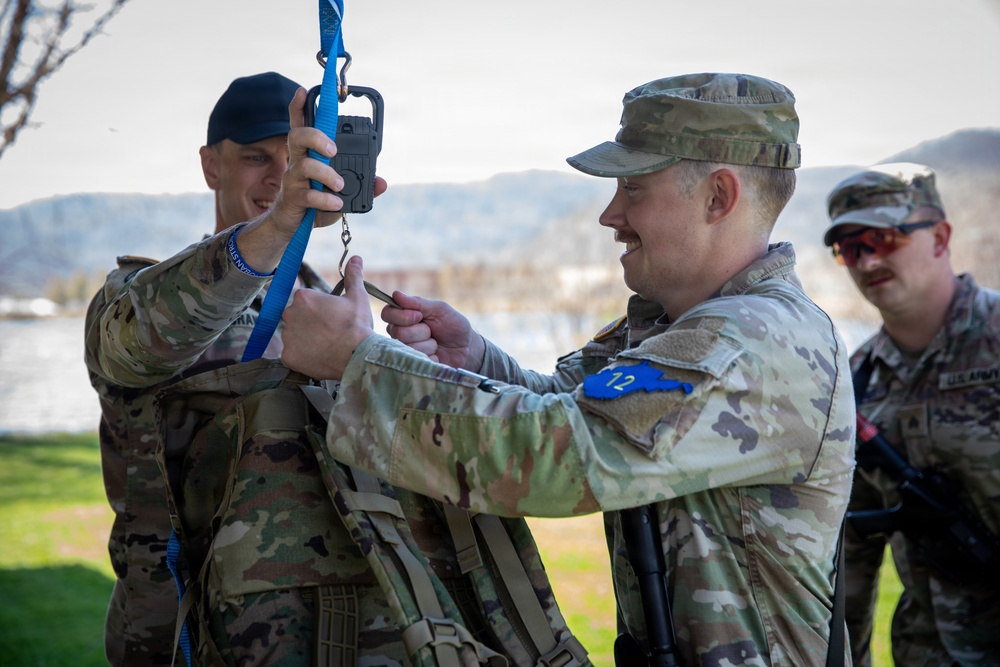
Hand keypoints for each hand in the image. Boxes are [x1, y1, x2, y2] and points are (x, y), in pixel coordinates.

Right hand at [235, 88, 388, 270]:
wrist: (294, 227)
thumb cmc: (316, 203)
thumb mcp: (342, 192)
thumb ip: (363, 186)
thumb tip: (382, 182)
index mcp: (308, 154)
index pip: (300, 125)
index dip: (299, 106)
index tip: (303, 90)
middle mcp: (297, 162)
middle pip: (297, 136)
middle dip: (316, 137)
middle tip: (333, 149)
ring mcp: (293, 179)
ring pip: (304, 165)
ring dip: (326, 173)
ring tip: (340, 185)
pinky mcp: (293, 198)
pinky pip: (308, 194)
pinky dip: (326, 199)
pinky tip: (337, 203)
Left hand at [280, 255, 375, 379]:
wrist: (356, 355)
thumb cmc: (357, 325)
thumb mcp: (358, 297)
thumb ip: (352, 276)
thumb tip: (355, 258)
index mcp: (303, 297)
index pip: (304, 300)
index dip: (318, 309)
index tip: (331, 317)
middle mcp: (290, 314)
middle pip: (295, 317)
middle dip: (308, 322)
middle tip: (328, 331)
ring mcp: (287, 337)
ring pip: (293, 335)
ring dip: (304, 339)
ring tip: (325, 345)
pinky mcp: (287, 356)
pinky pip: (291, 354)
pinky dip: (302, 356)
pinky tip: (318, 356)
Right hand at [381, 292, 483, 369]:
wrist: (467, 348)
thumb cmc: (452, 325)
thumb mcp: (439, 310)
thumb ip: (418, 303)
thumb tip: (396, 294)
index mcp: (403, 317)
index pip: (387, 314)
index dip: (402, 316)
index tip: (419, 316)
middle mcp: (399, 334)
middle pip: (398, 332)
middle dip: (421, 331)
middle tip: (432, 331)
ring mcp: (405, 351)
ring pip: (408, 347)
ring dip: (429, 344)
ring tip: (436, 343)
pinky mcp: (413, 365)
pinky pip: (417, 360)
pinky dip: (432, 356)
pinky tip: (437, 355)